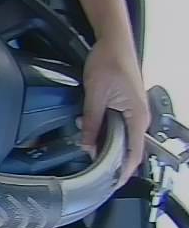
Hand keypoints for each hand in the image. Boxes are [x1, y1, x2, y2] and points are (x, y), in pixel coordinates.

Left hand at [80, 37, 149, 181]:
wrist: (113, 42)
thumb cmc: (109, 62)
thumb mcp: (95, 96)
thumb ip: (92, 123)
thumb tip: (88, 145)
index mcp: (137, 117)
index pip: (134, 153)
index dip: (123, 172)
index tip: (112, 185)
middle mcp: (140, 116)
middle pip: (128, 148)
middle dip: (112, 162)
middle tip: (96, 176)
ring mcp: (134, 111)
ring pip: (122, 138)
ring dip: (107, 147)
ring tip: (91, 157)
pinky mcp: (126, 105)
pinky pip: (119, 126)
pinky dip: (107, 134)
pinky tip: (92, 135)